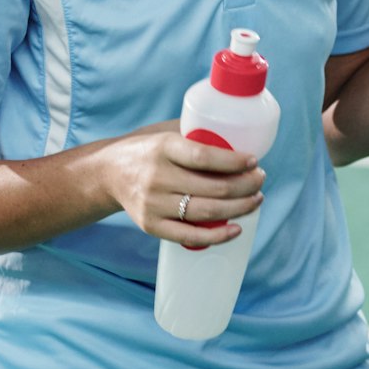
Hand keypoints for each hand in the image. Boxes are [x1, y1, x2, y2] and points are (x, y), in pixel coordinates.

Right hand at [101, 121, 265, 247]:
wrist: (108, 173)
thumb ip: (196, 134)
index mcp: (164, 148)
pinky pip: (188, 236)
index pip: (204, 157)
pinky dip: (216, 236)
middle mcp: (157, 177)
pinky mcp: (150, 225)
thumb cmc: (148, 149)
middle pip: (212, 189)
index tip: (254, 161)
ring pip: (206, 212)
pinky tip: (235, 229)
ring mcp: (153, 204)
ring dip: (238, 208)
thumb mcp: (167, 132)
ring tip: (255, 200)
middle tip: (260, 180)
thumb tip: (240, 138)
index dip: (233, 162)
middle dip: (246, 186)